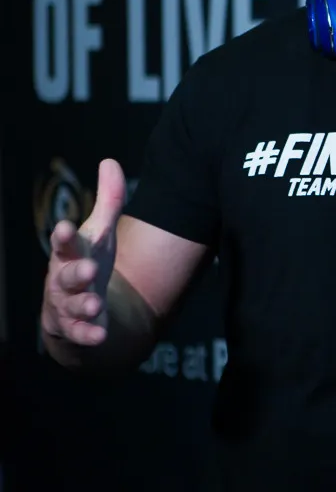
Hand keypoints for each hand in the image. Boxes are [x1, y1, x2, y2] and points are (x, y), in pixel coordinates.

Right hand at [41, 158, 123, 345]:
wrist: (77, 308)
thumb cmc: (87, 261)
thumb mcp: (100, 233)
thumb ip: (109, 201)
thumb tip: (110, 161)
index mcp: (69, 254)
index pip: (65, 243)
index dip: (64, 236)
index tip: (64, 226)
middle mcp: (64, 279)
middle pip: (67, 275)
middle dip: (76, 273)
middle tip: (90, 269)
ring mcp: (68, 305)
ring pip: (72, 305)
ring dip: (83, 305)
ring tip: (97, 304)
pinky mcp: (77, 329)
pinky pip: (80, 334)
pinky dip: (88, 335)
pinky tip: (100, 335)